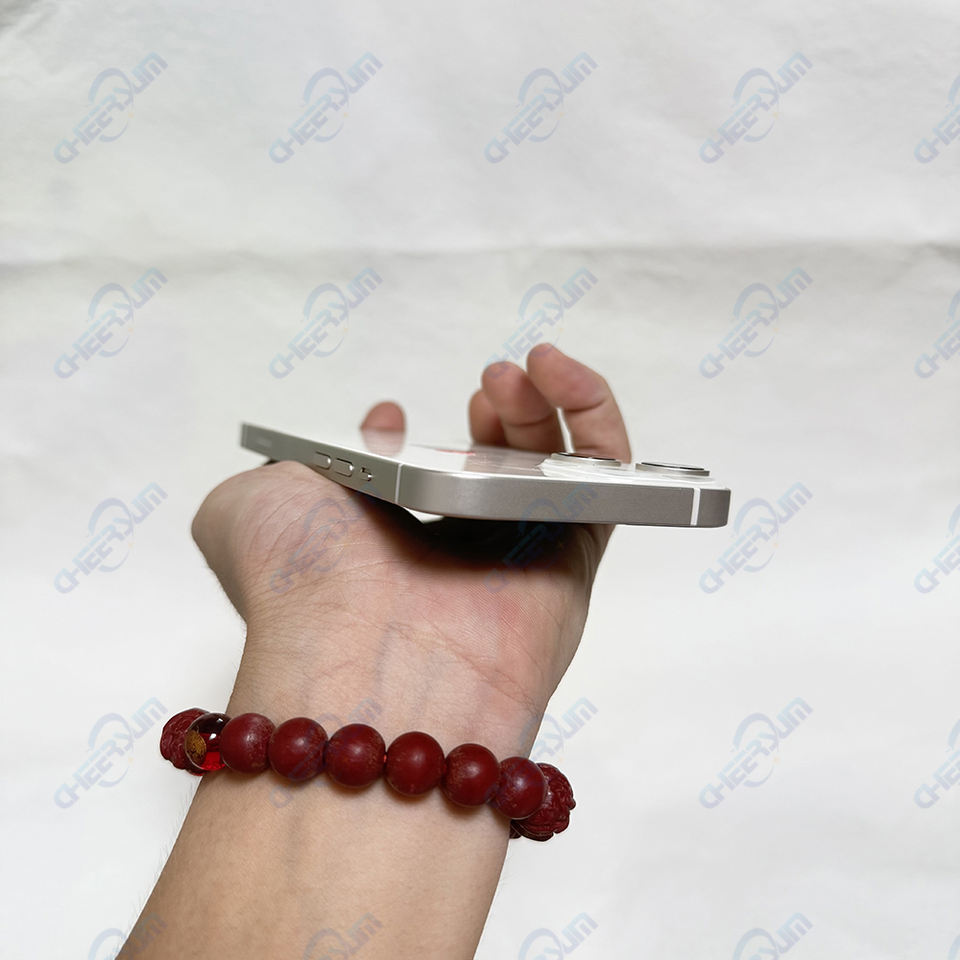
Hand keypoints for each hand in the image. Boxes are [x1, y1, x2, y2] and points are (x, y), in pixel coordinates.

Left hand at [191, 345, 630, 753]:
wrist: (356, 656)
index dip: (415, 439)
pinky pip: (608, 478)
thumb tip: (339, 445)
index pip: (424, 485)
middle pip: (503, 462)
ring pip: (558, 463)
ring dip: (546, 403)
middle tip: (486, 381)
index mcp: (391, 544)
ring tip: (517, 371)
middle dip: (499, 410)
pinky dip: (597, 416)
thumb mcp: (246, 506)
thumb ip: (277, 466)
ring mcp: (521, 555)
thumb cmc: (297, 580)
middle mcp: (461, 554)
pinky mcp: (574, 556)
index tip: (389, 415)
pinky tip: (562, 375)